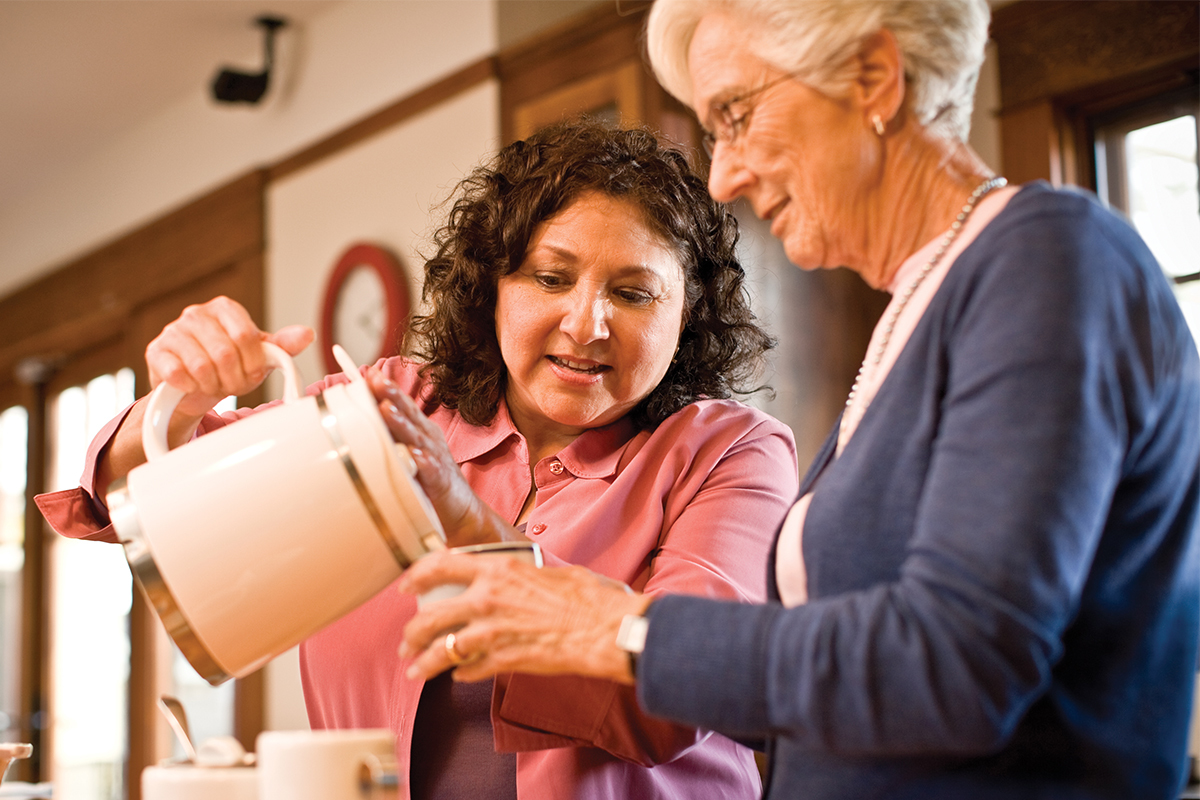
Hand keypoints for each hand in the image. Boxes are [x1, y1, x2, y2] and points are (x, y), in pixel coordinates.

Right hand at [146, 296, 312, 425]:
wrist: (196, 387)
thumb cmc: (230, 366)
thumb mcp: (260, 356)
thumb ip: (283, 346)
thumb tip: (307, 333)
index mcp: (226, 308)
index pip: (246, 336)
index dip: (252, 363)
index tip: (252, 374)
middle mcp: (197, 313)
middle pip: (225, 353)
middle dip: (233, 378)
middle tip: (232, 384)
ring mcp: (173, 330)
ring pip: (201, 365)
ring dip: (212, 385)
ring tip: (213, 385)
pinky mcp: (155, 351)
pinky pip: (176, 373)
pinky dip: (189, 387)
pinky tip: (192, 385)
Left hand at [367, 370, 515, 546]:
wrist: (462, 510)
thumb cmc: (430, 480)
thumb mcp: (409, 452)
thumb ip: (390, 437)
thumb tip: (360, 424)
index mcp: (419, 430)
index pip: (401, 403)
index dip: (386, 388)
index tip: (370, 373)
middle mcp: (427, 438)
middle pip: (408, 413)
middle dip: (391, 395)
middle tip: (376, 380)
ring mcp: (435, 457)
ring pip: (415, 437)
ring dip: (401, 423)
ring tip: (386, 409)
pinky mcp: (440, 480)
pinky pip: (430, 469)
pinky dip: (422, 461)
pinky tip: (413, 455)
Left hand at [396, 552, 650, 682]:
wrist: (605, 630)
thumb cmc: (588, 597)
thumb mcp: (548, 572)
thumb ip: (520, 576)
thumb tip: (513, 576)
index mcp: (498, 571)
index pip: (441, 566)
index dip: (417, 576)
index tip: (407, 586)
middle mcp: (487, 600)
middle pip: (430, 617)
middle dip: (412, 632)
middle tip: (406, 641)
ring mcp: (493, 633)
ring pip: (442, 650)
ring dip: (425, 662)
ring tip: (416, 670)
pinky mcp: (504, 661)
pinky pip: (469, 670)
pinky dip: (461, 674)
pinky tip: (458, 676)